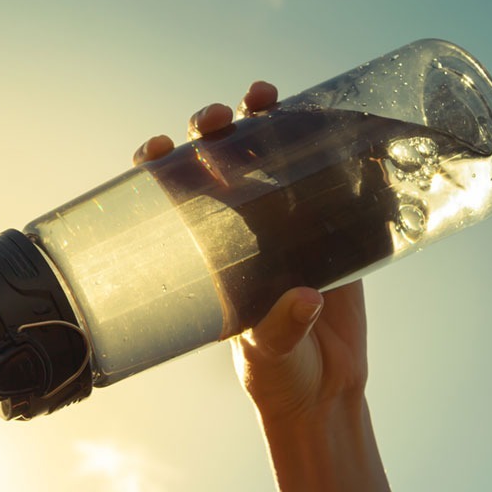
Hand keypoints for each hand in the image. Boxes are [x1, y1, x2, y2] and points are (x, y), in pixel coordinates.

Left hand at [133, 80, 368, 423]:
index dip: (161, 167)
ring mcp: (288, 225)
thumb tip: (304, 298)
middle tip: (217, 121)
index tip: (157, 150)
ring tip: (262, 99)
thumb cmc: (279, 377)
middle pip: (221, 165)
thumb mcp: (269, 355)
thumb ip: (281, 328)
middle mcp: (243, 232)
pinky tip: (328, 117)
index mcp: (210, 256)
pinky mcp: (333, 231)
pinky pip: (329, 179)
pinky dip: (328, 147)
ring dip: (264, 123)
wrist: (327, 393)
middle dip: (213, 132)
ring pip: (271, 159)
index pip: (175, 199)